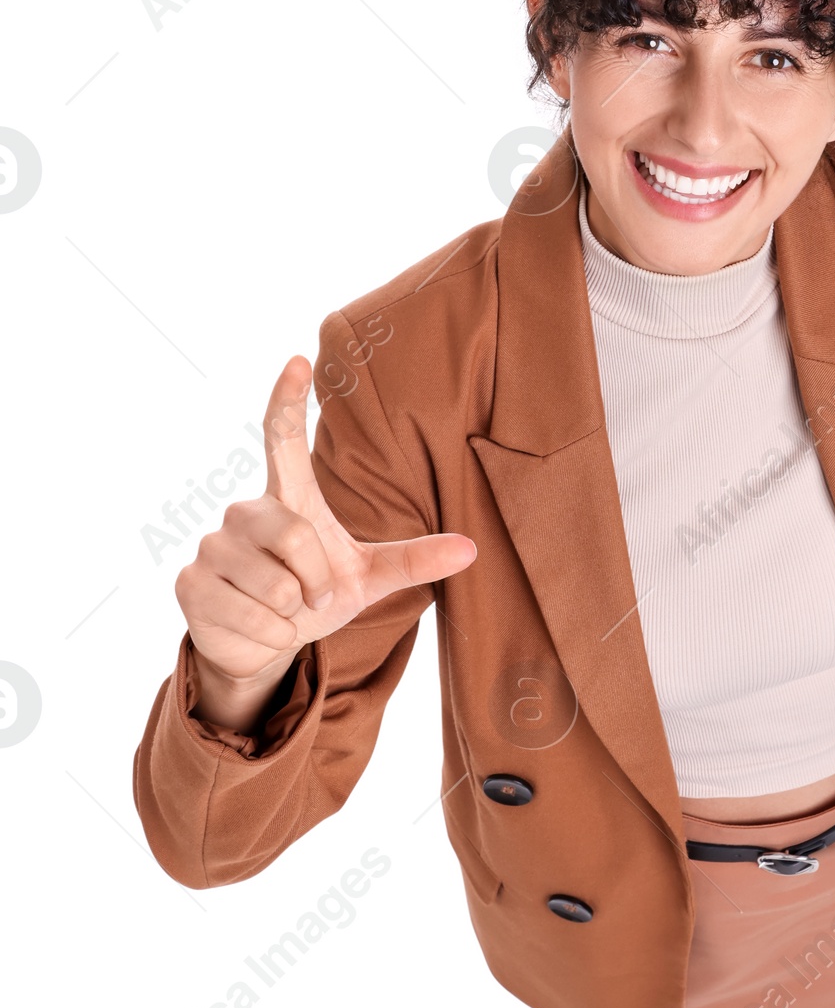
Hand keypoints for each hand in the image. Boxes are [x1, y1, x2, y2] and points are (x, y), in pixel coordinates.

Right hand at [176, 355, 476, 729]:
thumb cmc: (315, 599)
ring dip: (293, 614)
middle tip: (312, 597)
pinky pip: (250, 616)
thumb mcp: (368, 578)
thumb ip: (414, 559)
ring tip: (284, 611)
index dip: (288, 400)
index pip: (282, 438)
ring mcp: (212, 544)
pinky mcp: (191, 583)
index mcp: (289, 498)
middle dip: (317, 582)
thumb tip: (471, 548)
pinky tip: (258, 629)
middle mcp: (245, 511)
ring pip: (275, 586)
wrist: (262, 647)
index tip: (298, 360)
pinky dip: (269, 636)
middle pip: (296, 536)